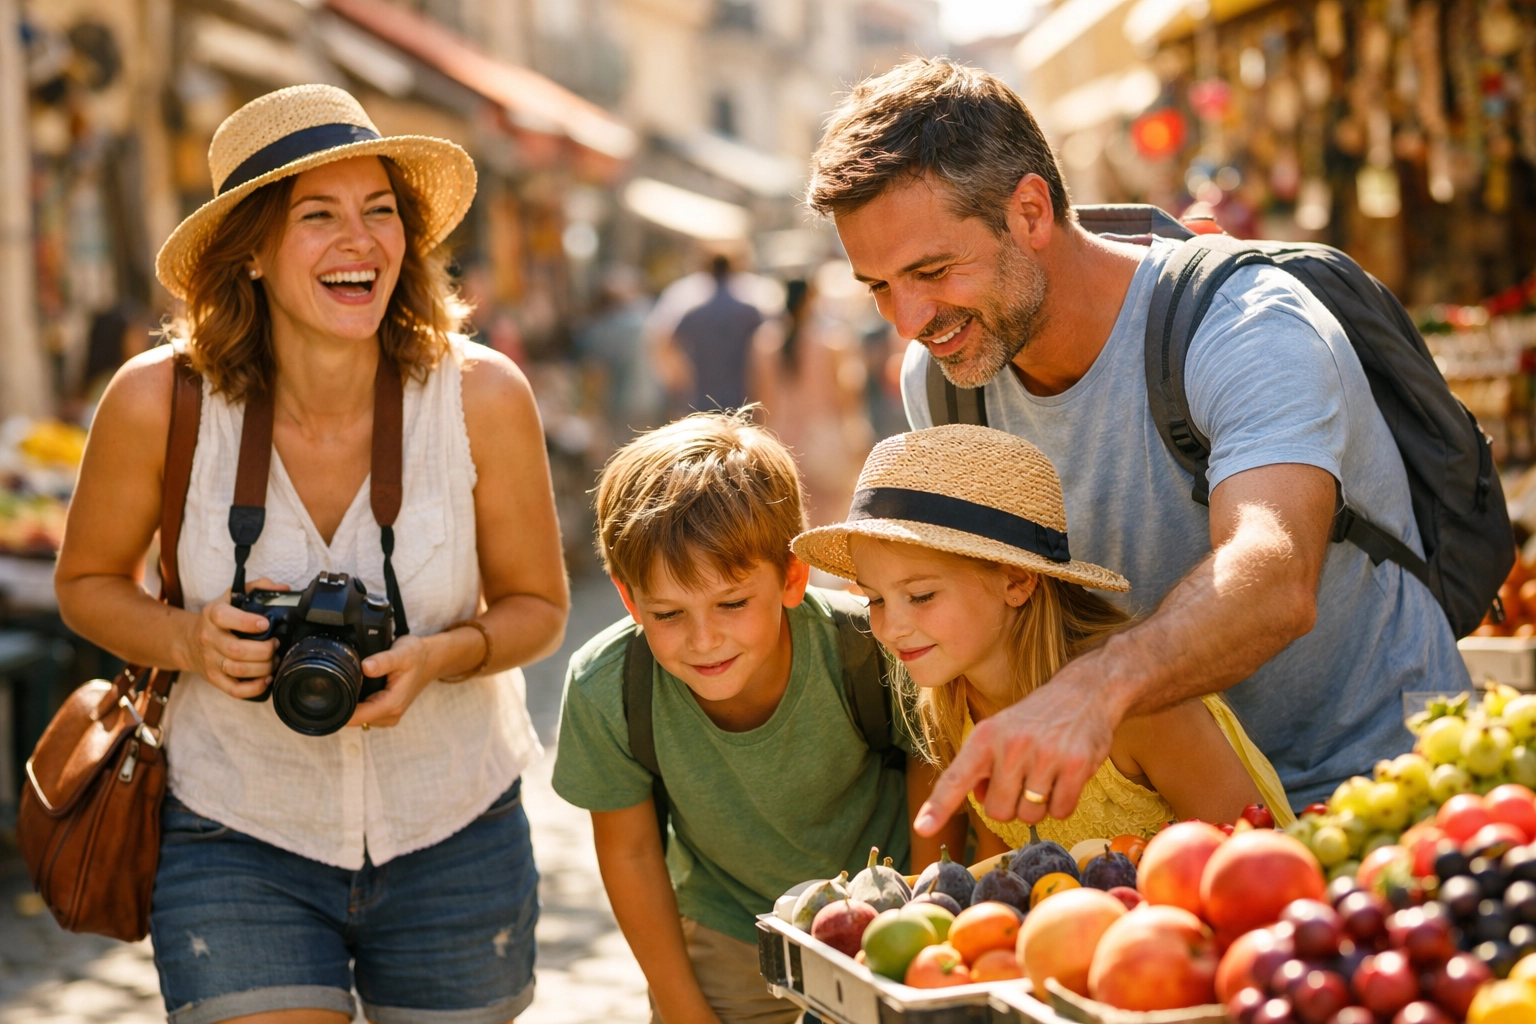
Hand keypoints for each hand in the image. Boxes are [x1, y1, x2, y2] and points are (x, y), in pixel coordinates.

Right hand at [184, 578, 285, 698]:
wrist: (188, 641)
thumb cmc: (219, 617)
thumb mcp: (232, 596)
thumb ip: (258, 588)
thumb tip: (284, 589)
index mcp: (213, 614)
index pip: (223, 617)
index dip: (246, 622)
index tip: (265, 623)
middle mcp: (209, 638)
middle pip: (236, 649)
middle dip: (264, 649)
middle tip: (276, 644)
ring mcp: (210, 660)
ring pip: (237, 670)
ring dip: (263, 667)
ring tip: (274, 660)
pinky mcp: (214, 678)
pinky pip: (234, 690)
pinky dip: (254, 688)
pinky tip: (267, 678)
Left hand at [348, 634, 432, 728]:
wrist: (429, 661)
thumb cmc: (416, 656)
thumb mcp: (402, 653)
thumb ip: (384, 661)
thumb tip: (366, 667)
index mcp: (392, 704)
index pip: (357, 717)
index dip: (339, 709)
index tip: (328, 696)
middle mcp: (390, 715)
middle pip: (354, 718)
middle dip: (344, 703)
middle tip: (339, 682)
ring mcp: (388, 717)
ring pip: (359, 717)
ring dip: (352, 704)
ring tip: (353, 683)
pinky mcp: (386, 714)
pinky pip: (365, 714)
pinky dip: (360, 703)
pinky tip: (361, 688)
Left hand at [914, 658, 1121, 833]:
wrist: (1084, 692)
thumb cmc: (1034, 720)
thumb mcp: (999, 732)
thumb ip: (982, 767)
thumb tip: (977, 799)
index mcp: (984, 736)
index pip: (955, 778)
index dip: (938, 806)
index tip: (922, 828)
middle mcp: (1010, 745)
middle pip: (996, 812)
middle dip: (1009, 804)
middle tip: (1023, 778)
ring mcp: (1044, 755)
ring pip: (1029, 816)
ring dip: (1038, 806)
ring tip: (1045, 774)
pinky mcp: (1075, 765)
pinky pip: (1060, 811)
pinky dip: (1062, 804)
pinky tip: (1065, 778)